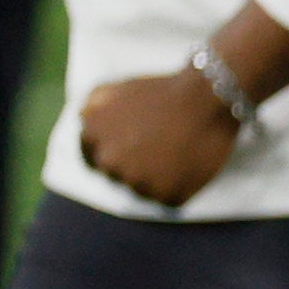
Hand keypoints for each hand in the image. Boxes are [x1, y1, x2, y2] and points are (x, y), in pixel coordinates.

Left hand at [75, 71, 241, 208]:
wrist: (205, 97)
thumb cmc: (162, 91)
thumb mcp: (111, 90)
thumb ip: (90, 112)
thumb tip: (84, 126)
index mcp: (91, 135)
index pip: (93, 160)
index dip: (116, 154)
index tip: (135, 149)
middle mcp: (109, 161)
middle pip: (117, 176)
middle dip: (136, 166)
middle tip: (161, 150)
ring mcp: (137, 180)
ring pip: (143, 190)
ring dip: (158, 178)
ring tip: (178, 154)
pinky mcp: (167, 195)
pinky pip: (169, 199)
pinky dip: (181, 187)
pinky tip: (190, 164)